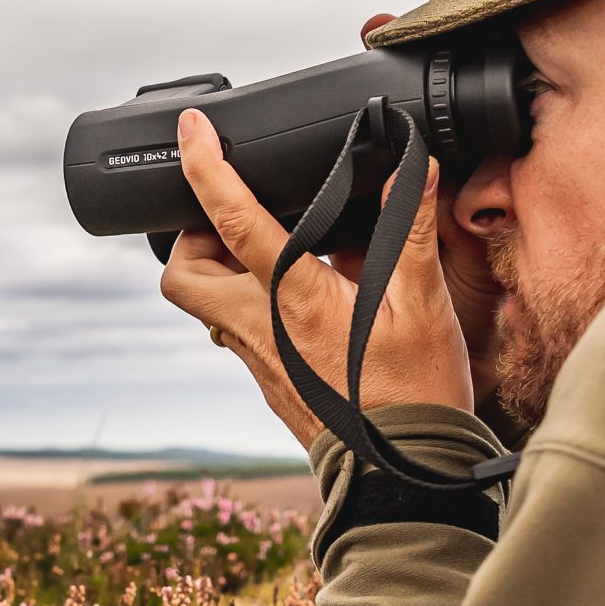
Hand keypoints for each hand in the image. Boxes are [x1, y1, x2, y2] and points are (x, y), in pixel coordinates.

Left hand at [159, 107, 477, 450]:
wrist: (400, 475)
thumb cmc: (413, 394)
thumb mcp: (422, 305)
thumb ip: (409, 231)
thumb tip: (413, 166)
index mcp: (292, 298)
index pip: (230, 220)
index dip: (204, 168)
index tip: (191, 130)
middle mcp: (259, 327)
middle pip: (182, 273)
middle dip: (192, 236)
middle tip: (232, 215)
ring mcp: (257, 359)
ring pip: (204, 304)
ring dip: (219, 269)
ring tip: (270, 246)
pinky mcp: (267, 380)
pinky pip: (236, 330)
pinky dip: (250, 299)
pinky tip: (298, 292)